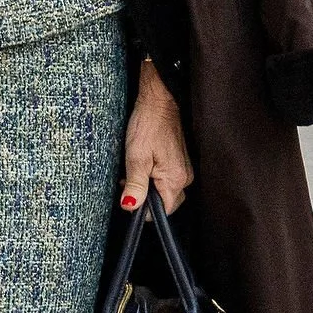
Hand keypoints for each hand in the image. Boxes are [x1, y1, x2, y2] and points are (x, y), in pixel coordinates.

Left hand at [120, 58, 191, 214]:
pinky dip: (153, 177)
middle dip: (145, 197)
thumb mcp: (136, 157)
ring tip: (134, 170)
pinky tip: (143, 164)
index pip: (162, 211)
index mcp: (175, 179)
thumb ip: (135, 185)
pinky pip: (167, 179)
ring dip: (148, 186)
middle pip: (164, 203)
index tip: (128, 196)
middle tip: (128, 180)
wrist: (159, 101)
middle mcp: (185, 178)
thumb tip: (131, 207)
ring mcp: (184, 169)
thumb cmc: (148, 125)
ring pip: (165, 190)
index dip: (143, 209)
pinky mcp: (180, 162)